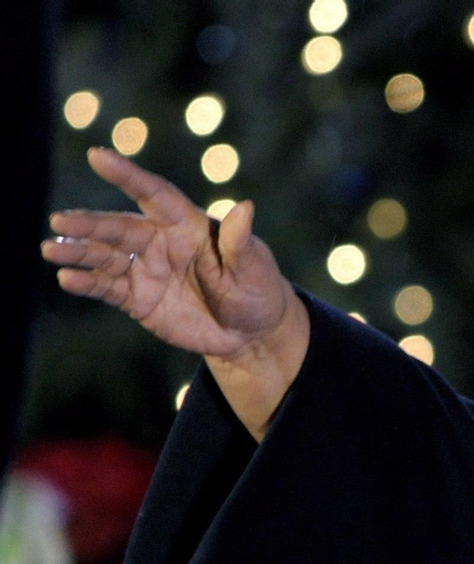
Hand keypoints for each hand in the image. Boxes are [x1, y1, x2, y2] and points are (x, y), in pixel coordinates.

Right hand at [42, 147, 308, 439]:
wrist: (250, 334)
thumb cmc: (257, 292)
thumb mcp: (255, 269)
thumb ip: (241, 242)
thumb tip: (245, 207)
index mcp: (187, 225)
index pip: (154, 194)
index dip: (128, 175)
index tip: (98, 155)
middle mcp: (160, 242)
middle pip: (119, 227)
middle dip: (90, 224)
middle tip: (60, 221)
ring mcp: (145, 269)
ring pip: (104, 256)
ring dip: (77, 252)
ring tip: (52, 250)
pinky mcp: (137, 298)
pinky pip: (107, 288)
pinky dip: (86, 283)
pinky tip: (67, 279)